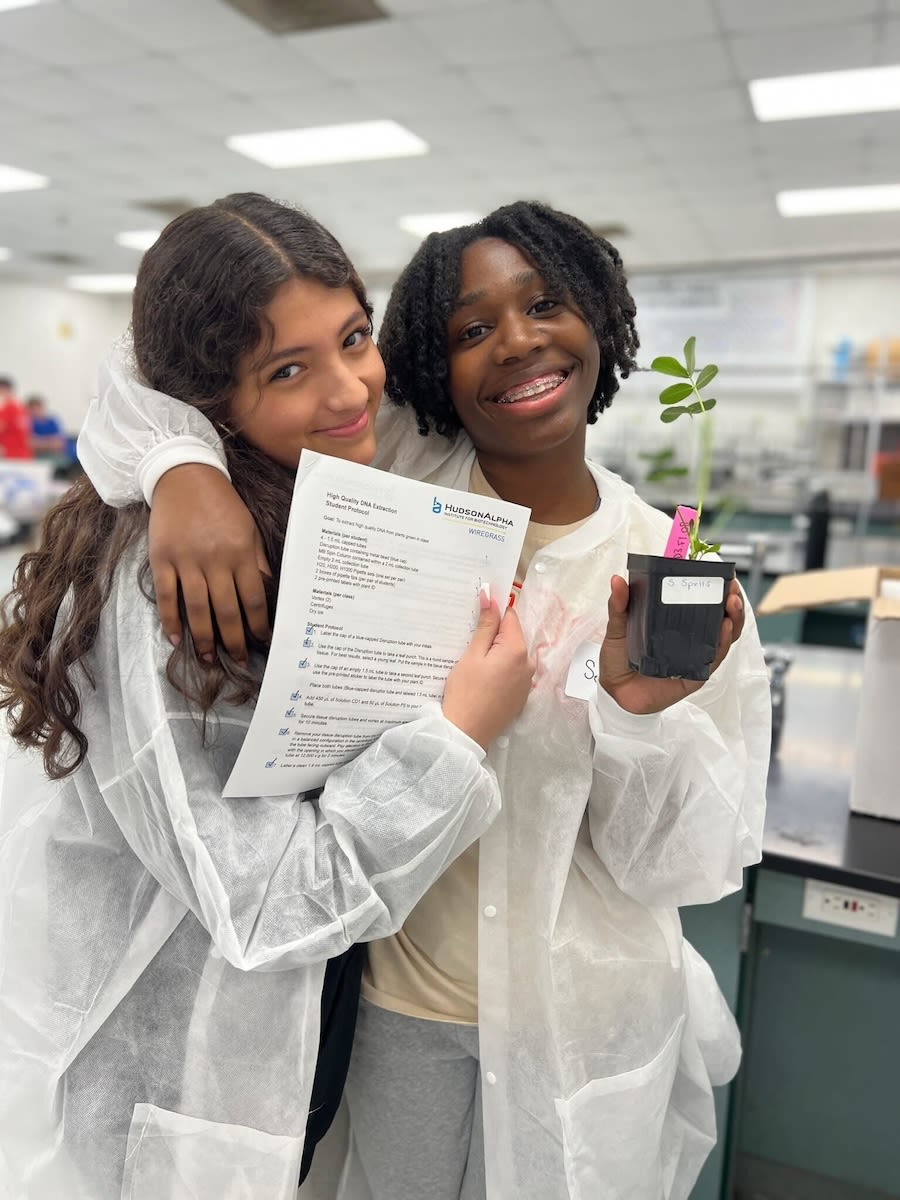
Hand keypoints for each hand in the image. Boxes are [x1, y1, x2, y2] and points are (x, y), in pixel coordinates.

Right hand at [149, 465, 270, 663]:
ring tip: (209, 659)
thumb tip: (267, 593)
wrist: (184, 475)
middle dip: (235, 641)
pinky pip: (167, 596)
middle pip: (227, 610)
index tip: (263, 641)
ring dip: (204, 638)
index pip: (254, 598)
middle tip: (239, 660)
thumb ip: (257, 561)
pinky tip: (177, 639)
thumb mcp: (249, 528)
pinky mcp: (162, 559)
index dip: (259, 624)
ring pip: (197, 609)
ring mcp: (186, 560)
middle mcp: (215, 559)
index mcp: (241, 552)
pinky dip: (170, 620)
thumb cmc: (221, 504)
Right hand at [442, 594, 534, 748]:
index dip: (493, 612)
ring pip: (511, 655)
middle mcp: (528, 664)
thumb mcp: (472, 655)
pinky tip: (482, 678)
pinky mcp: (521, 696)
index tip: (476, 613)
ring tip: (473, 662)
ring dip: (496, 653)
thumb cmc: (465, 692)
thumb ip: (485, 625)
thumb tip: (491, 597)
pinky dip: (499, 669)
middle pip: (512, 636)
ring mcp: (526, 682)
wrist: (466, 733)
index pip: (510, 617)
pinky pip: (512, 673)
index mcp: (517, 650)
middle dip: (493, 634)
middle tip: (468, 641)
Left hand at [599, 575, 744, 714]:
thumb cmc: (618, 660)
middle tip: (732, 587)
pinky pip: (713, 659)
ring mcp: (695, 656)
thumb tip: (617, 580)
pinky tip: (725, 628)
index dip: (716, 588)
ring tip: (732, 603)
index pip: (702, 602)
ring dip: (733, 618)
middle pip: (721, 617)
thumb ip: (619, 606)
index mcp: (675, 622)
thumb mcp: (617, 629)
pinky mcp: (696, 675)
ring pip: (724, 637)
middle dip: (732, 601)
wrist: (614, 694)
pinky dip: (722, 643)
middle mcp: (690, 637)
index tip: (723, 573)